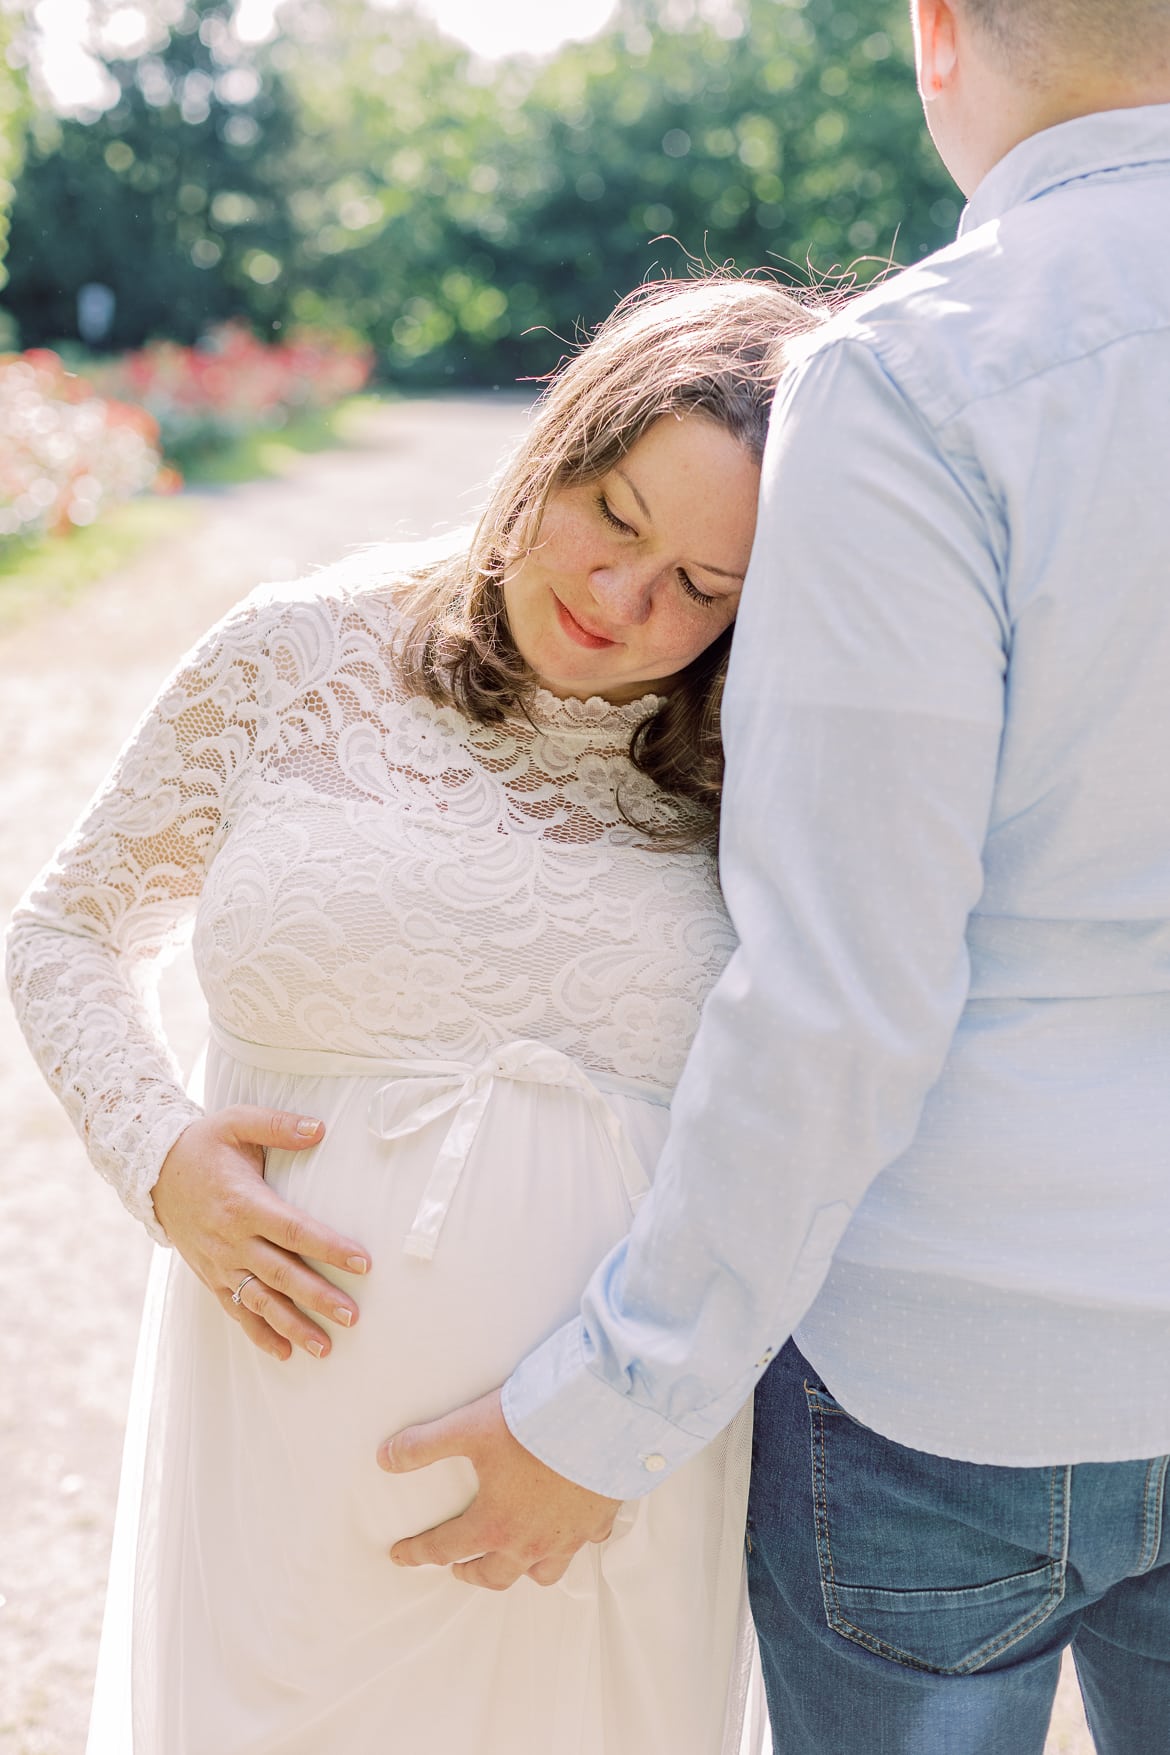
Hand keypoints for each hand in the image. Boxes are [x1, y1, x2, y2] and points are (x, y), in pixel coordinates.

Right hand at [152, 1105, 370, 1361]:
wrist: (153, 1171)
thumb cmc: (204, 1144)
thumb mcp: (237, 1122)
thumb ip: (278, 1125)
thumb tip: (320, 1128)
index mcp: (244, 1203)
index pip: (294, 1230)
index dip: (329, 1247)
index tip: (362, 1261)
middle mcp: (231, 1239)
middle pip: (281, 1274)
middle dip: (318, 1297)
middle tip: (352, 1316)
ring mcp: (219, 1262)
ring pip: (260, 1300)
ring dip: (292, 1325)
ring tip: (325, 1348)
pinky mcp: (210, 1275)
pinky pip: (235, 1309)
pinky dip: (258, 1333)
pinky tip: (285, 1352)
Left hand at [378, 1389, 621, 1590]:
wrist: (603, 1418)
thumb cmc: (535, 1424)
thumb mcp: (469, 1427)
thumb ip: (424, 1445)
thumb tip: (385, 1458)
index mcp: (494, 1524)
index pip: (445, 1548)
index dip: (418, 1553)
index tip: (401, 1556)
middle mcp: (530, 1541)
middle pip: (493, 1574)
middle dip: (470, 1572)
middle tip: (456, 1566)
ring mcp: (567, 1537)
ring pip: (540, 1573)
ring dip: (519, 1570)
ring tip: (510, 1559)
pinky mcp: (597, 1521)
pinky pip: (581, 1546)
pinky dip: (569, 1545)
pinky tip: (566, 1531)